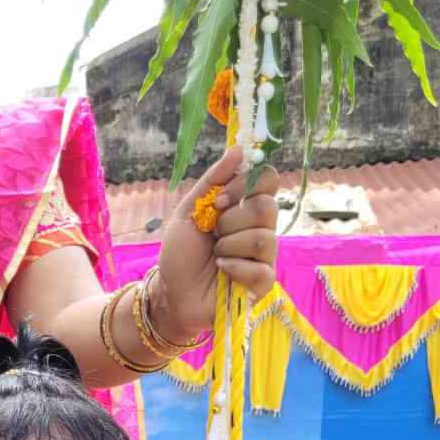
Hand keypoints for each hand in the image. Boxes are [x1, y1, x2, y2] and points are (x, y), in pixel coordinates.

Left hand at [153, 146, 278, 341]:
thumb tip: (239, 148)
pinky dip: (235, 267)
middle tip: (213, 234)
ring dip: (229, 246)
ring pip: (263, 238)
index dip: (245, 186)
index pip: (268, 180)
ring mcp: (264, 256)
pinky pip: (261, 269)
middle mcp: (260, 227)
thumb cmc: (180, 253)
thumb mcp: (189, 210)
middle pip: (267, 208)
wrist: (172, 292)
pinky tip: (222, 270)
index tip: (220, 201)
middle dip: (231, 221)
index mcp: (245, 206)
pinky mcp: (263, 283)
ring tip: (215, 256)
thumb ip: (213, 180)